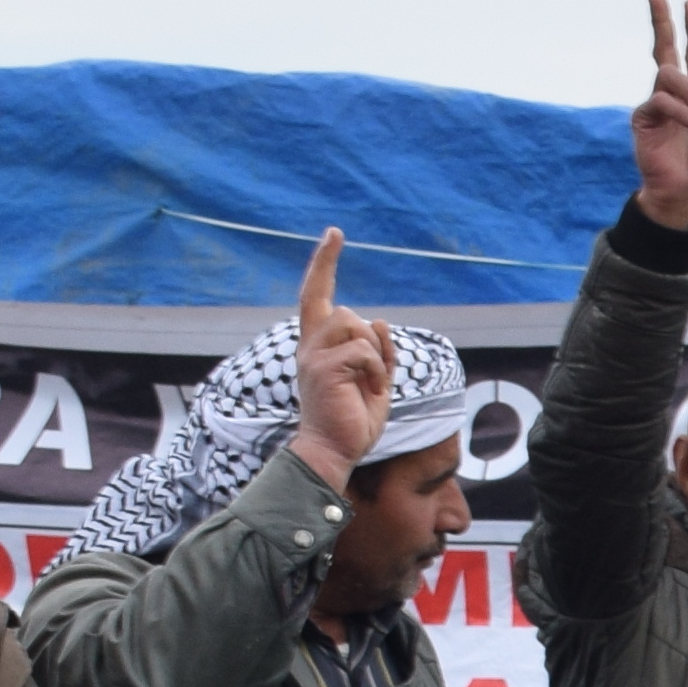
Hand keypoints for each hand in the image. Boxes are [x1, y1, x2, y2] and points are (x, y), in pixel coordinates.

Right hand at [280, 230, 393, 483]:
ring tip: (369, 384)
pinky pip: (362, 350)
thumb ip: (378, 351)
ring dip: (373, 354)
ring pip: (353, 323)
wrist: (333, 452)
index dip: (325, 263)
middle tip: (371, 377)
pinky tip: (370, 390)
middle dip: (369, 339)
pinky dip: (376, 369)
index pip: (317, 295)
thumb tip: (378, 319)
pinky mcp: (322, 368)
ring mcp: (312, 356)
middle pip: (345, 311)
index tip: (334, 234)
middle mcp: (309, 346)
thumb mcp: (375, 381)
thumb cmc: (352, 422)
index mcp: (318, 346)